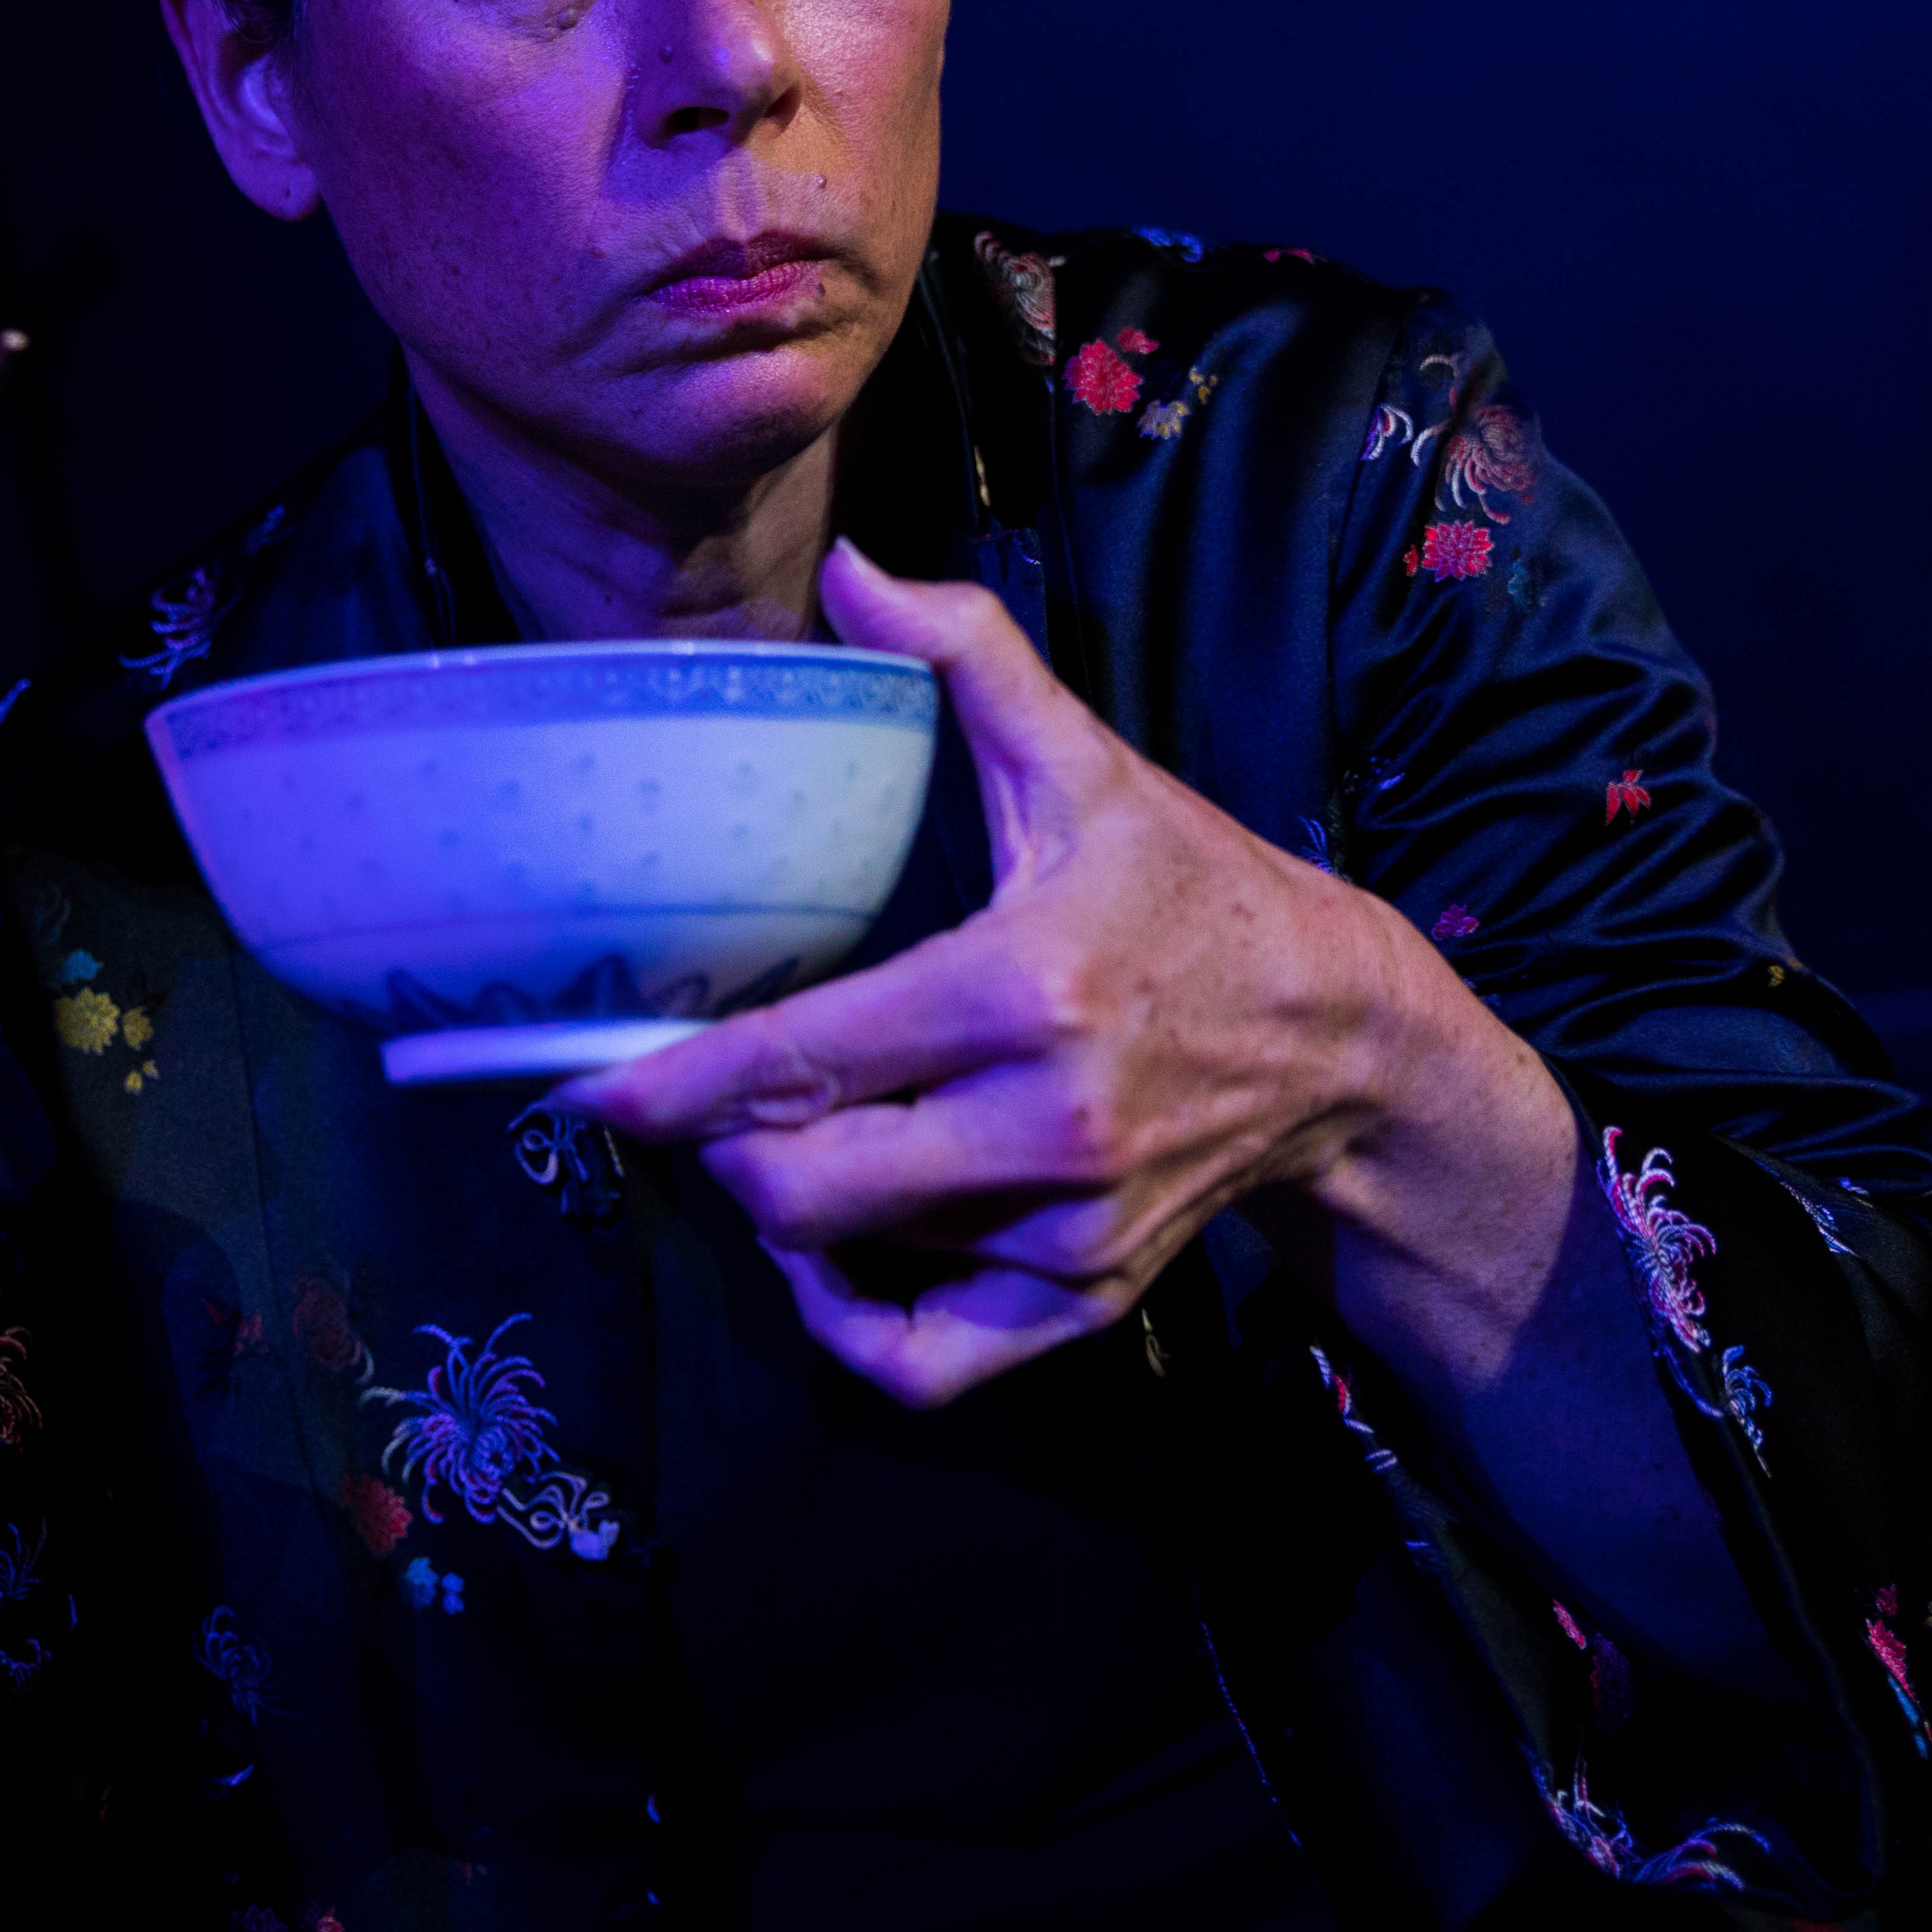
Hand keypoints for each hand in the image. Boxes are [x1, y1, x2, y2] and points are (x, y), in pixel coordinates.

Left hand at [561, 541, 1574, 1407]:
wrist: (1341, 1040)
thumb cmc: (1191, 893)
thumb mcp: (1089, 768)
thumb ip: (970, 661)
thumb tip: (855, 569)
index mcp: (1023, 988)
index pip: (802, 1060)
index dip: (671, 1088)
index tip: (590, 1087)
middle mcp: (1046, 1124)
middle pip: (802, 1188)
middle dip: (721, 1154)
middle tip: (697, 1103)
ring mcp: (1067, 1228)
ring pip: (854, 1263)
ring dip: (785, 1219)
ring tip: (777, 1145)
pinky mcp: (1085, 1299)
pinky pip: (924, 1362)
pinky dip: (854, 1324)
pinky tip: (838, 1254)